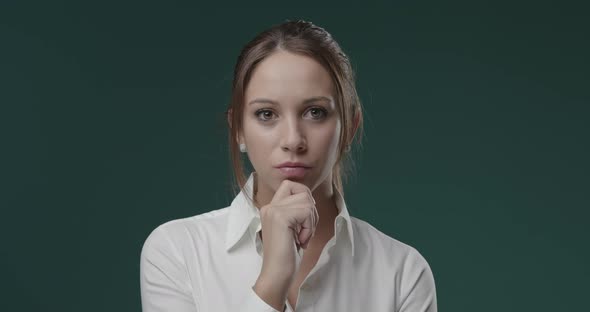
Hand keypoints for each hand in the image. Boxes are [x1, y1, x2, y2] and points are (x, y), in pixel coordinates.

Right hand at [253, 179, 318, 308]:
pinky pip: (307, 212)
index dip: (304, 196)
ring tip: (300, 238)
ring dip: (310, 222)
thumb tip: (310, 197)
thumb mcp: (293, 227)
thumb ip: (296, 210)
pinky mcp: (280, 217)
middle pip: (303, 191)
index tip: (304, 219)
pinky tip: (300, 240)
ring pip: (307, 201)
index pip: (290, 184)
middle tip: (303, 232)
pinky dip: (309, 228)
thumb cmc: (288, 255)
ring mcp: (273, 210)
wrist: (277, 274)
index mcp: (270, 208)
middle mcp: (269, 206)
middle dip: (311, 212)